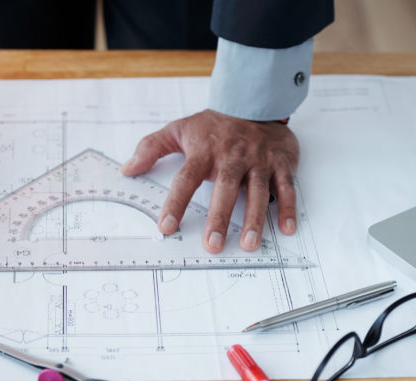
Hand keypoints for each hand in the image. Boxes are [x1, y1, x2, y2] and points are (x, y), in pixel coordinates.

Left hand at [120, 109, 298, 252]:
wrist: (255, 100)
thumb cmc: (215, 125)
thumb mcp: (179, 129)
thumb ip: (151, 148)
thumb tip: (127, 168)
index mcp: (205, 151)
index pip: (186, 179)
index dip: (176, 203)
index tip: (166, 226)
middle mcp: (233, 157)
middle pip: (225, 189)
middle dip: (220, 217)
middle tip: (213, 244)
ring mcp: (259, 161)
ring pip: (258, 191)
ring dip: (254, 218)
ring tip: (248, 243)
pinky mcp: (281, 164)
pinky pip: (286, 188)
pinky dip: (287, 208)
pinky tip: (286, 229)